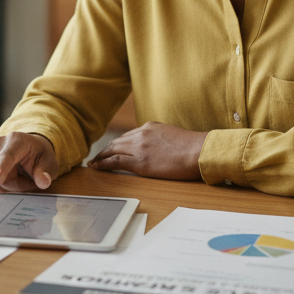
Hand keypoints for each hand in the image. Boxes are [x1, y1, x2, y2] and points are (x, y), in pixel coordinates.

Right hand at [0, 132, 58, 195]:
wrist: (29, 147)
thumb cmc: (39, 156)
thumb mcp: (49, 164)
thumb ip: (45, 173)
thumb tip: (44, 182)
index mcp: (16, 141)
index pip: (6, 159)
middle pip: (2, 179)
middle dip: (17, 186)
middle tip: (30, 180)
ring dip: (7, 187)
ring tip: (18, 175)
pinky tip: (5, 177)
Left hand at [88, 122, 207, 180]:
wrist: (199, 151)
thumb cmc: (193, 147)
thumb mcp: (172, 136)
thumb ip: (160, 139)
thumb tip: (157, 148)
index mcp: (150, 127)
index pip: (128, 136)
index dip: (118, 143)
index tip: (112, 148)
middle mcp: (141, 134)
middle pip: (117, 142)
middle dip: (106, 149)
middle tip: (97, 157)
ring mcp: (139, 148)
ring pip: (113, 150)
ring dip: (101, 157)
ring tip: (94, 163)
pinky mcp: (140, 162)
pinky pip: (115, 162)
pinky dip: (103, 164)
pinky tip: (96, 167)